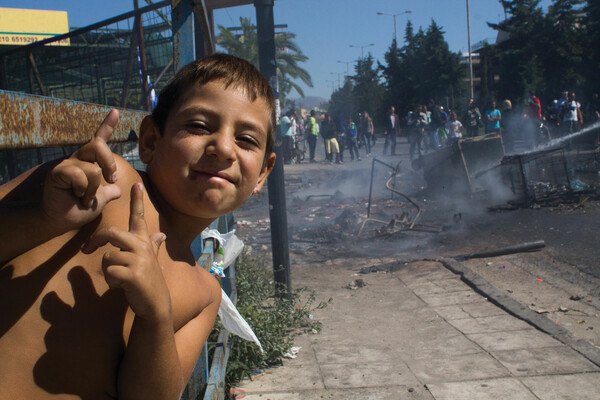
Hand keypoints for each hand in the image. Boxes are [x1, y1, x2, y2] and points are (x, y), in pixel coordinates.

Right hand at [42, 109, 121, 231]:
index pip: (99, 140)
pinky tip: (76, 196)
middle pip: (98, 145)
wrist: (60, 221)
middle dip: (109, 163)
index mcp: (89, 162)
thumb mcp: (99, 200)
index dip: (107, 125)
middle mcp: (78, 159)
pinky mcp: (58, 172)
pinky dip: (83, 190)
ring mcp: (67, 164)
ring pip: (93, 168)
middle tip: (110, 180)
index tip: (116, 111)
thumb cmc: (77, 210)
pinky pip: (79, 175)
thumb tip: (118, 189)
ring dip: (93, 188)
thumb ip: (108, 192)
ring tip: (84, 197)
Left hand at [82, 183, 169, 321]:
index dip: (137, 200)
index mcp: (144, 242)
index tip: (136, 184)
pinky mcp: (133, 274)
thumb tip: (161, 235)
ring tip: (120, 279)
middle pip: (111, 232)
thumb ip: (153, 246)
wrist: (155, 304)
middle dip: (95, 240)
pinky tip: (122, 286)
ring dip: (108, 271)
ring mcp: (138, 260)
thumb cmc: (149, 282)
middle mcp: (142, 247)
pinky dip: (111, 281)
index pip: (139, 217)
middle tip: (86, 250)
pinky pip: (109, 271)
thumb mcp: (151, 261)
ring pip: (107, 257)